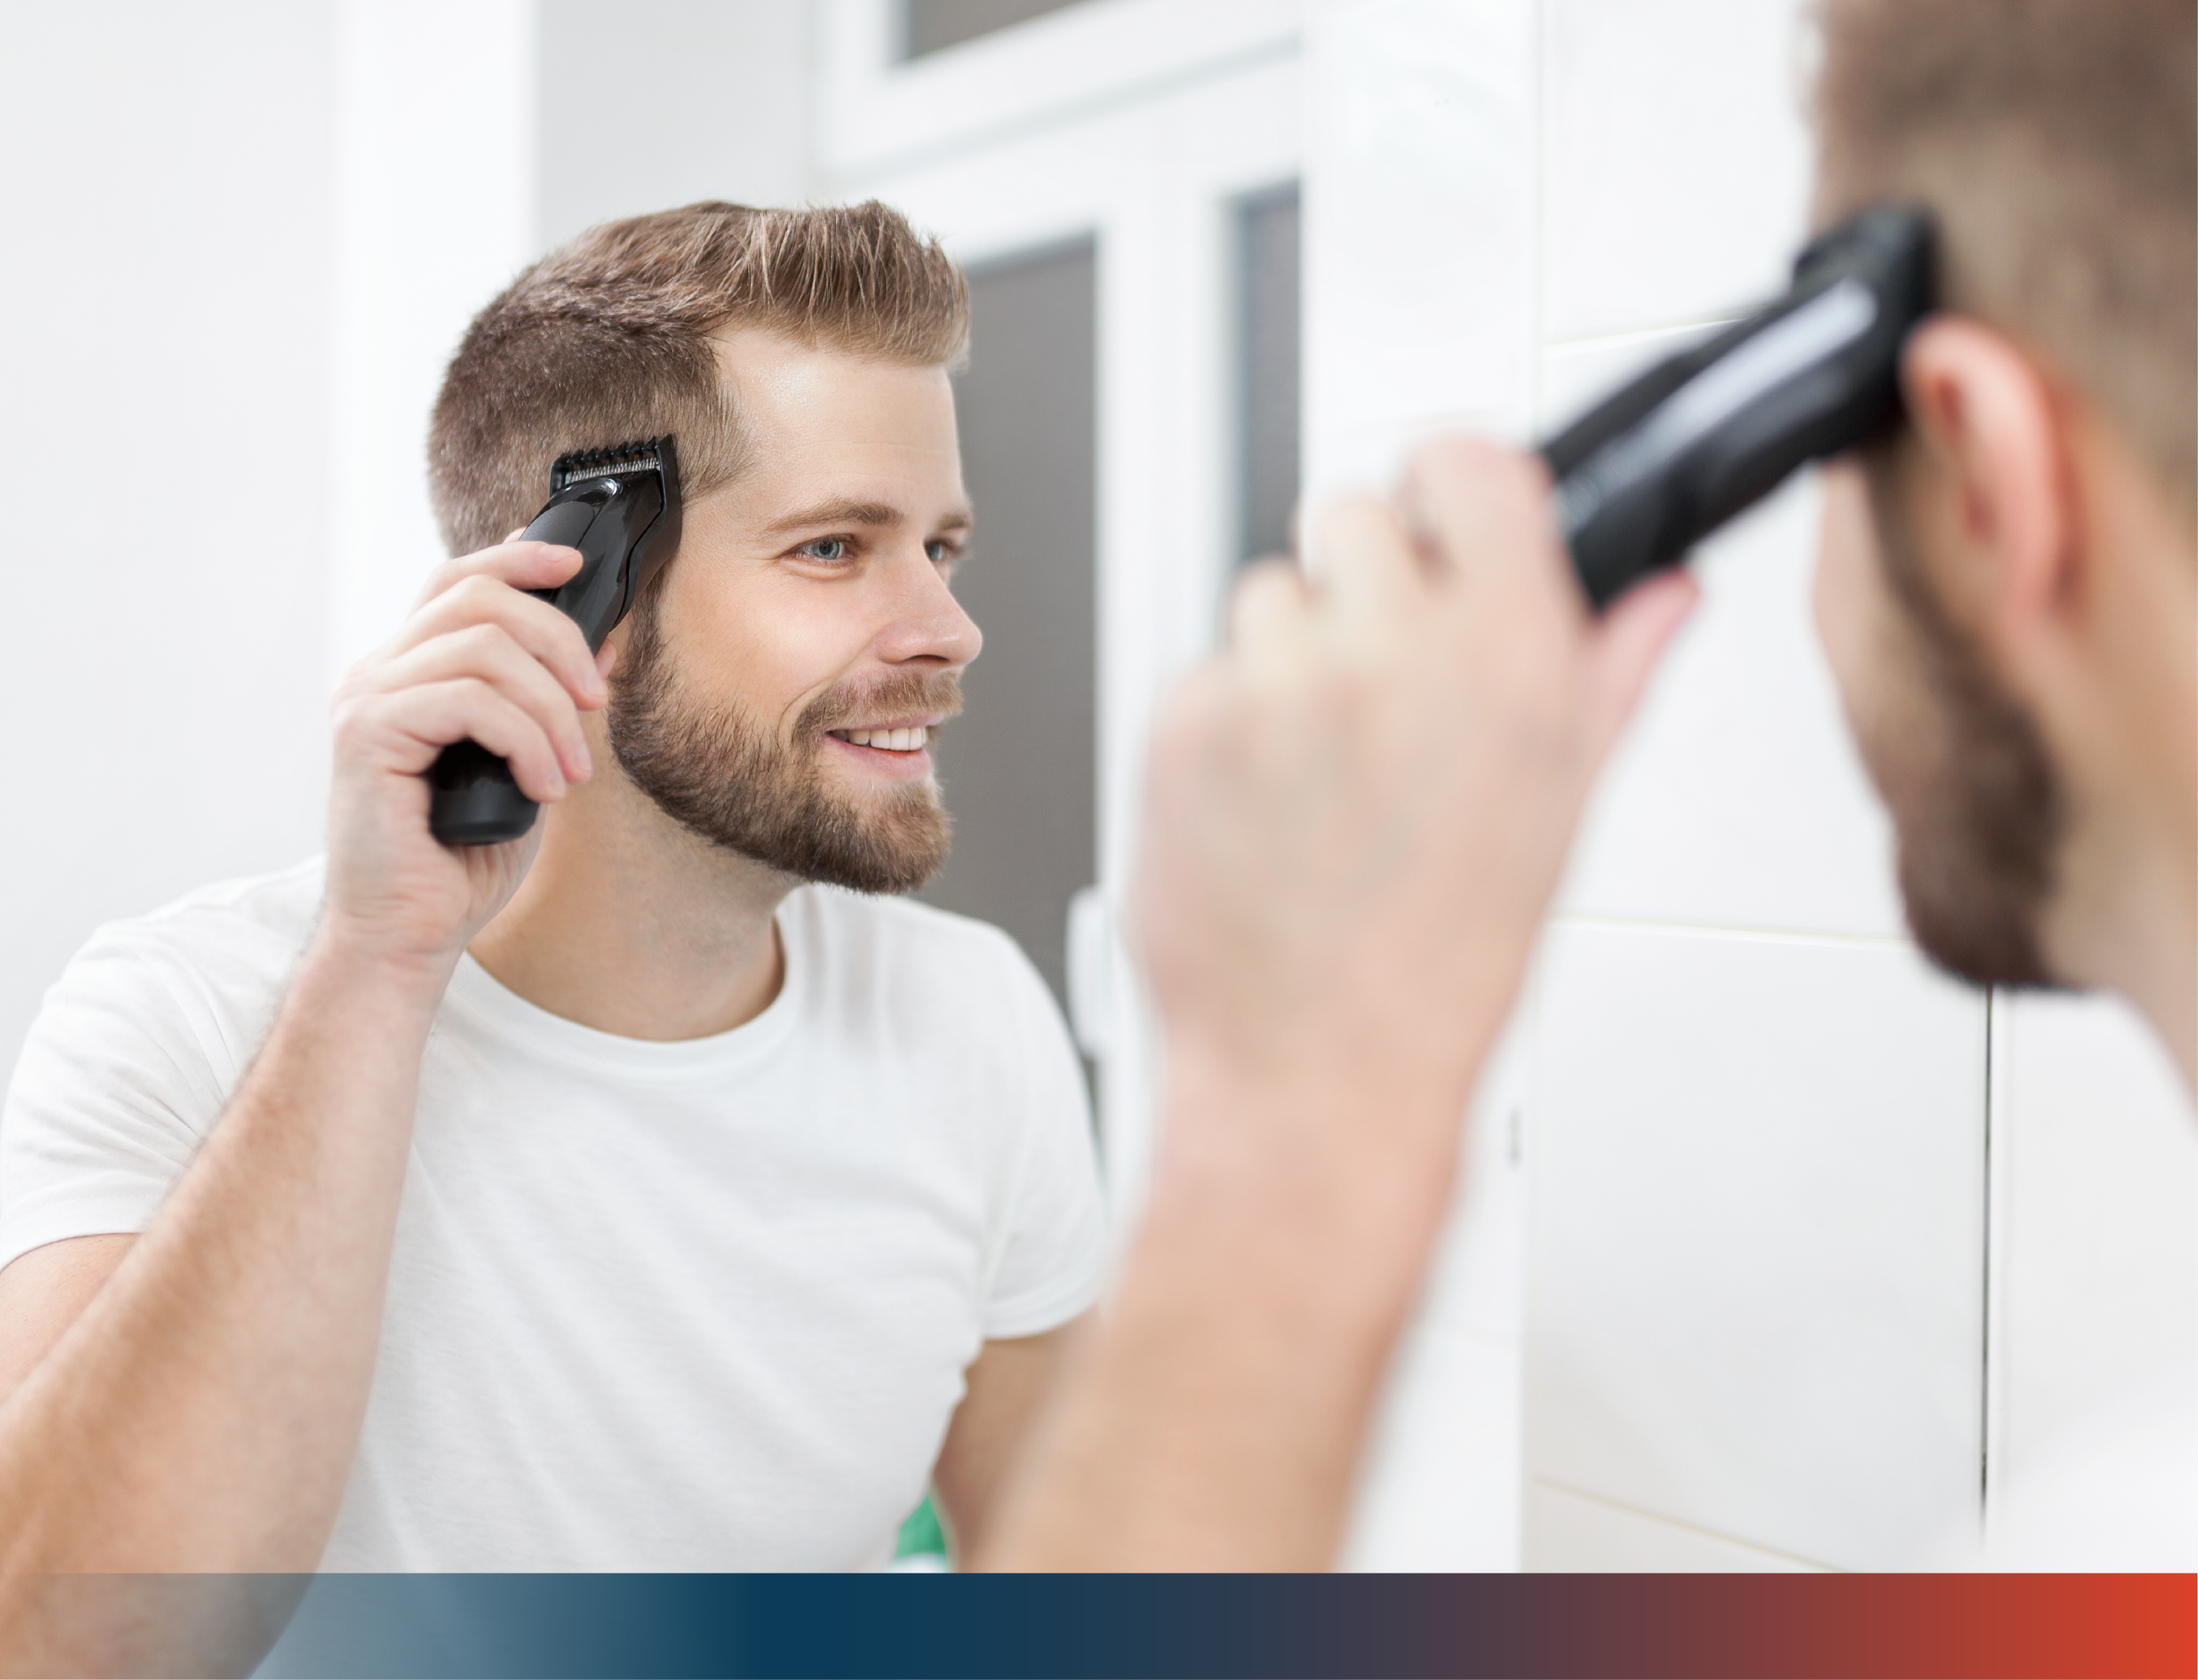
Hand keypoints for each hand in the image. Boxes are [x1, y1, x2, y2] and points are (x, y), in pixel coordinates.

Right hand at [321, 539, 605, 973]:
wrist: (409, 934)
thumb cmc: (459, 860)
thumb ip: (549, 704)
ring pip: (482, 647)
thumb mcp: (527, 765)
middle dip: (557, 637)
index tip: (576, 565)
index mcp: (410, 673)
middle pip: (476, 596)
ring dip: (549, 707)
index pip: (456, 581)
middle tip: (596, 701)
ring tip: (572, 771)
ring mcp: (366, 698)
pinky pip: (468, 699)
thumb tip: (601, 644)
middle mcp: (379, 673)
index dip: (517, 558)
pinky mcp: (367, 733)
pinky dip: (526, 740)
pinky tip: (542, 786)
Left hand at [1135, 437, 1697, 1144]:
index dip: (1452, 495)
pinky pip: (1203, 671)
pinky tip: (1262, 804)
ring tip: (1320, 767)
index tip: (1446, 529)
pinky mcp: (1182, 725)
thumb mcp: (1561, 813)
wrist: (1316, 1076)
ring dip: (1290, 653)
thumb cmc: (1441, 967)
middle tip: (1379, 682)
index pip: (1465, 463)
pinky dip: (1225, 721)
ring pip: (1269, 594)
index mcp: (1508, 656)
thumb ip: (1610, 674)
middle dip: (1367, 582)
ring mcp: (1274, 684)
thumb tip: (1663, 590)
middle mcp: (1387, 651)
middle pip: (1352, 514)